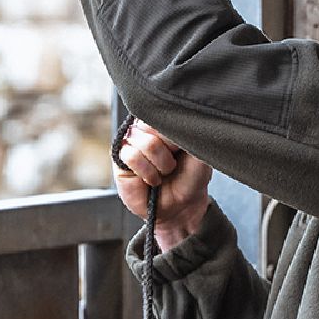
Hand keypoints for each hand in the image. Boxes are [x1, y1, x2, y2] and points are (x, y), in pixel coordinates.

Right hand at [113, 120, 211, 252]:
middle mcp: (146, 128)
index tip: (182, 148)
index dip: (175, 132)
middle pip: (153, 125)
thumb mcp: (199, 151)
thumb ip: (186, 131)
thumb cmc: (191, 177)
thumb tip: (170, 118)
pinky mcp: (120, 159)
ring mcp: (131, 142)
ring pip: (145, 142)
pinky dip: (147, 171)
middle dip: (169, 149)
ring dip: (160, 164)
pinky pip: (131, 156)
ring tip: (164, 173)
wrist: (182, 206)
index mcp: (164, 122)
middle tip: (174, 163)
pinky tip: (152, 179)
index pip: (165, 112)